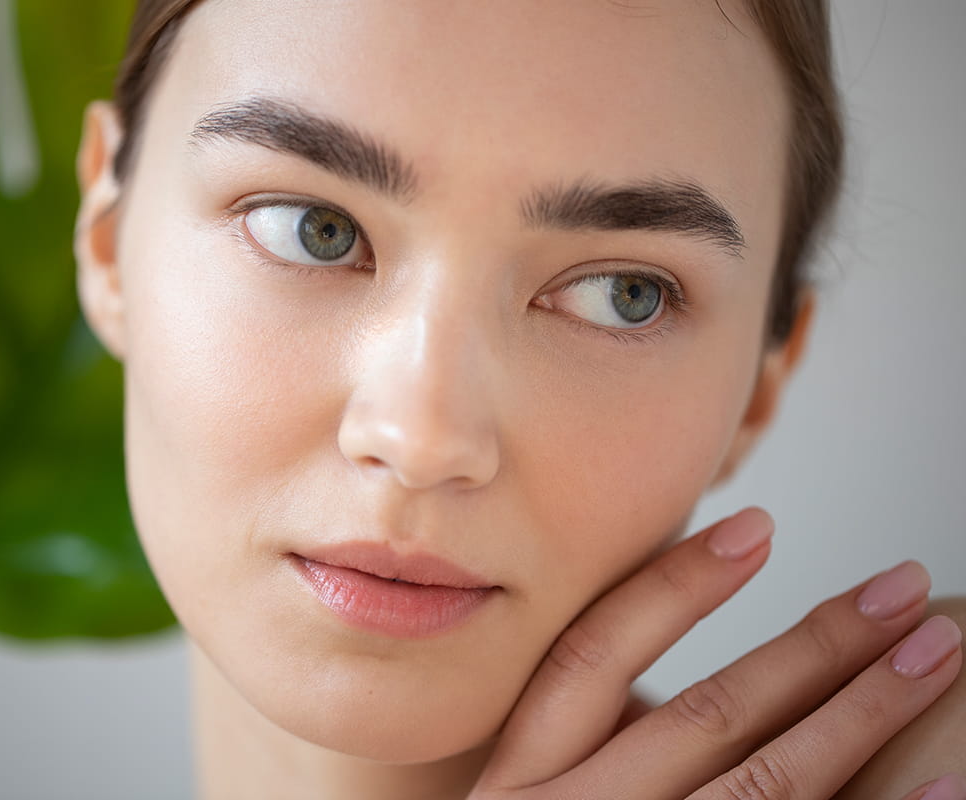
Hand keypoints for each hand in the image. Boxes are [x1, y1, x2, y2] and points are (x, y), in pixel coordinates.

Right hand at [469, 507, 964, 798]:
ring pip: (761, 788)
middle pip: (704, 717)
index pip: (593, 658)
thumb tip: (668, 653)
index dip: (674, 588)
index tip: (757, 526)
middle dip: (814, 647)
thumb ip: (580, 744)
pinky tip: (941, 784)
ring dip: (858, 715)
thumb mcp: (526, 799)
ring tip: (932, 657)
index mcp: (517, 782)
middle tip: (902, 592)